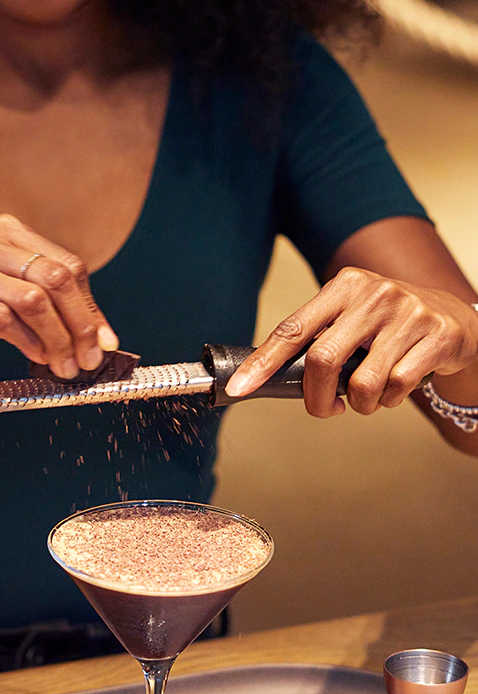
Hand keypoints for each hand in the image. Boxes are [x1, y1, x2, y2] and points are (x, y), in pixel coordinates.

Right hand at [0, 214, 118, 378]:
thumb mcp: (6, 289)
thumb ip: (49, 302)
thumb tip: (99, 336)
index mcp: (7, 230)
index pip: (67, 265)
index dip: (91, 306)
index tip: (105, 340)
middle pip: (55, 279)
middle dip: (81, 324)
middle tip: (89, 358)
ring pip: (33, 300)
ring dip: (57, 339)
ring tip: (64, 364)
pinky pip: (3, 320)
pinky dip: (28, 343)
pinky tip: (36, 356)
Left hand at [226, 266, 477, 417]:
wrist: (453, 316)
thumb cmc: (387, 325)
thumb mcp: (351, 317)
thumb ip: (317, 340)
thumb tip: (267, 376)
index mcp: (344, 285)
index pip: (292, 329)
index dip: (263, 362)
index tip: (239, 388)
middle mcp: (374, 293)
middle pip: (321, 360)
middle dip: (317, 398)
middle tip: (326, 408)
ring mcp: (408, 313)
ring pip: (362, 383)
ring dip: (360, 404)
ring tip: (369, 395)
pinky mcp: (436, 335)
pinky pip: (397, 387)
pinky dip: (390, 400)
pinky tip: (396, 388)